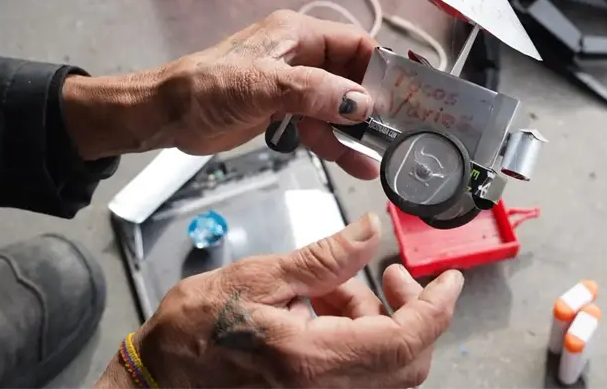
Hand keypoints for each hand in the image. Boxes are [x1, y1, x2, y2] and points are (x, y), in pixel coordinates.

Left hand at [63, 10, 379, 178]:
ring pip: (339, 107)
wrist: (165, 115)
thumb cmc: (207, 88)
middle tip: (404, 130)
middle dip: (376, 104)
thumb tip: (364, 103)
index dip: (386, 66)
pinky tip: (356, 163)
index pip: (358, 44)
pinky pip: (321, 127)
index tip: (411, 92)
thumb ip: (315, 92)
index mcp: (300, 35)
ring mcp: (295, 87)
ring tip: (382, 156)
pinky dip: (337, 143)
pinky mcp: (285, 113)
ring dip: (358, 131)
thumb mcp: (263, 85)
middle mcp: (303, 57)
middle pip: (354, 78)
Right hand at [102, 214, 463, 388]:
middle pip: (407, 361)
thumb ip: (323, 259)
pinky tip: (328, 314)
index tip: (449, 278)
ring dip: (381, 324)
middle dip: (412, 312)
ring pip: (387, 371)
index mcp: (313, 360)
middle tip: (393, 276)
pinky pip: (361, 379)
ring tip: (337, 290)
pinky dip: (361, 342)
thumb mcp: (259, 278)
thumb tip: (370, 232)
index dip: (437, 305)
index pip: (405, 338)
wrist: (158, 381)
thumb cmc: (194, 333)